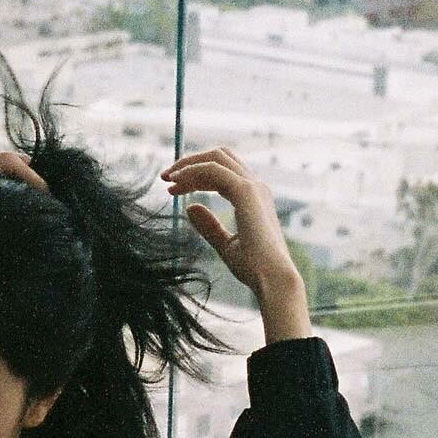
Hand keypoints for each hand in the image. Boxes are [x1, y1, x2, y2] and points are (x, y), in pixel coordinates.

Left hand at [160, 146, 301, 296]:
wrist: (272, 280)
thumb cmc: (254, 269)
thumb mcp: (226, 245)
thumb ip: (209, 227)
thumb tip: (190, 207)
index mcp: (253, 198)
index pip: (221, 173)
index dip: (195, 175)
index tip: (172, 189)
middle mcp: (255, 187)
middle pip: (219, 157)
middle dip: (191, 162)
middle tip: (166, 178)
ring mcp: (252, 186)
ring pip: (215, 159)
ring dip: (188, 164)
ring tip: (167, 179)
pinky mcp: (245, 191)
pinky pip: (213, 170)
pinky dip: (192, 171)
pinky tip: (177, 182)